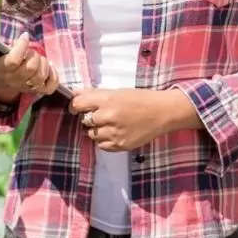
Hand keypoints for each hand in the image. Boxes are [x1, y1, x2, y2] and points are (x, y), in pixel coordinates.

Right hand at [0, 28, 58, 101]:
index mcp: (1, 69)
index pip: (14, 61)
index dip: (21, 47)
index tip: (24, 36)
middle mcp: (14, 80)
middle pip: (31, 67)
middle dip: (33, 54)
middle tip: (29, 49)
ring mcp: (27, 86)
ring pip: (42, 75)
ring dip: (43, 63)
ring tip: (36, 57)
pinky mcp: (38, 91)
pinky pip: (51, 85)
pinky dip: (53, 75)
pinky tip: (48, 68)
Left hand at [69, 88, 183, 152]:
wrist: (163, 112)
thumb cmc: (141, 99)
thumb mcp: (117, 91)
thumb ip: (94, 93)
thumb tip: (74, 93)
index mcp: (107, 99)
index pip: (78, 104)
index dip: (75, 106)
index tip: (77, 108)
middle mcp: (109, 116)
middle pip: (85, 120)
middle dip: (90, 118)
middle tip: (101, 115)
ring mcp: (114, 132)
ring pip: (91, 134)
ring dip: (97, 130)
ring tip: (110, 124)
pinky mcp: (120, 145)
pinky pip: (101, 145)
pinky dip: (105, 140)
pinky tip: (115, 132)